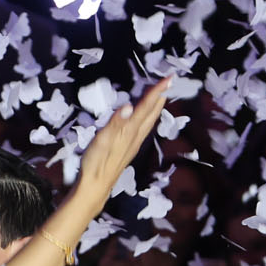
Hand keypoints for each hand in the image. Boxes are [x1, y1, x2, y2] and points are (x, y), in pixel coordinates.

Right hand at [76, 79, 175, 203]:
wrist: (95, 187)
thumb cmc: (96, 163)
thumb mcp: (102, 140)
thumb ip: (115, 123)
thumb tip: (129, 106)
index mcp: (130, 131)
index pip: (146, 106)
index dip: (157, 91)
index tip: (169, 78)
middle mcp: (135, 136)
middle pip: (152, 113)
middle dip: (161, 96)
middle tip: (169, 82)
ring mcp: (134, 143)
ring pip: (150, 121)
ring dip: (157, 106)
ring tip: (161, 96)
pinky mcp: (129, 148)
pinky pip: (144, 128)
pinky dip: (149, 117)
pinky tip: (146, 118)